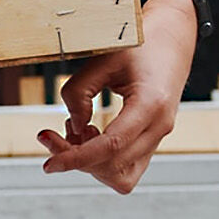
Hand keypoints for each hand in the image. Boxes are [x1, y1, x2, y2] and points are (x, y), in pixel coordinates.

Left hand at [37, 0, 196, 193]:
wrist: (171, 42)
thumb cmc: (137, 46)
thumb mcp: (101, 60)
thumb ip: (79, 93)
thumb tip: (73, 129)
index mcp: (151, 104)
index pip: (112, 146)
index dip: (76, 159)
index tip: (49, 164)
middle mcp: (160, 127)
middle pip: (112, 165)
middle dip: (74, 157)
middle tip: (48, 134)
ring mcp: (158, 137)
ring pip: (123, 176)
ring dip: (90, 163)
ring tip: (77, 130)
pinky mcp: (151, 141)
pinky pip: (127, 167)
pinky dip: (102, 160)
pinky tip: (90, 133)